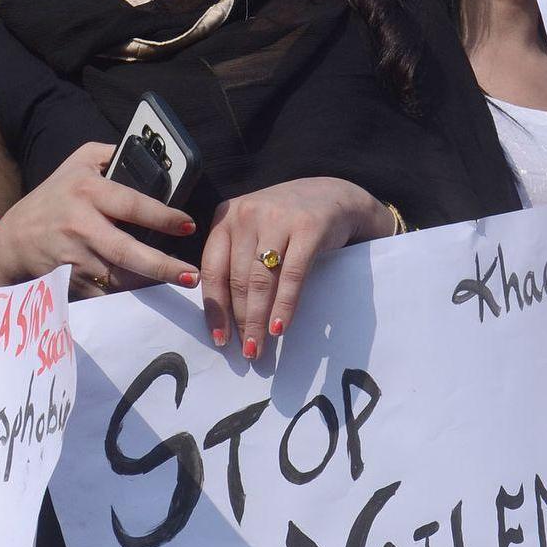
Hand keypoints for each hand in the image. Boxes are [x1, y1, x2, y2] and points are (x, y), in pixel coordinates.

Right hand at [0, 141, 196, 293]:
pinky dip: (127, 295)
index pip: (132, 205)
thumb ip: (112, 155)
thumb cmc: (54, 196)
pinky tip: (146, 292)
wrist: (14, 239)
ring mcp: (73, 258)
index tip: (188, 225)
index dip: (163, 217)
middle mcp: (80, 225)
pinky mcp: (69, 284)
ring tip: (178, 282)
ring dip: (150, 284)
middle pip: (127, 251)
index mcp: (87, 191)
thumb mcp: (78, 163)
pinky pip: (106, 293)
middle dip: (163, 266)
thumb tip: (151, 156)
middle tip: (192, 274)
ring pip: (120, 278)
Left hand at [200, 177, 393, 358]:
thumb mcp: (253, 230)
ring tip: (259, 346)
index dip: (215, 309)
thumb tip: (223, 316)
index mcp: (226, 216)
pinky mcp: (308, 228)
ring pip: (261, 281)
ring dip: (258, 319)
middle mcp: (247, 214)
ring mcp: (277, 219)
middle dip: (240, 320)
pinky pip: (291, 276)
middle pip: (237, 280)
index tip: (219, 338)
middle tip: (245, 350)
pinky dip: (284, 306)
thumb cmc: (287, 222)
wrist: (334, 195)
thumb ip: (235, 259)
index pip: (212, 270)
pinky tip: (280, 327)